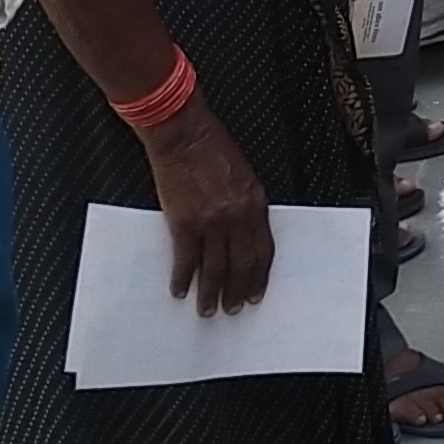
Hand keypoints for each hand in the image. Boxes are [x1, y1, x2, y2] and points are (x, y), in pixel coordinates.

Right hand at [147, 94, 273, 313]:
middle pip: (241, 265)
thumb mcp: (244, 175)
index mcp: (254, 204)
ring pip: (214, 268)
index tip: (255, 293)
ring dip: (211, 293)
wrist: (184, 133)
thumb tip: (245, 235)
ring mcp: (209, 222)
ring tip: (208, 310)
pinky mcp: (183, 222)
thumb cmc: (212, 148)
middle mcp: (236, 217)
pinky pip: (185, 259)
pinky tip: (180, 290)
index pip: (263, 250)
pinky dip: (182, 278)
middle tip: (233, 309)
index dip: (259, 276)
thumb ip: (247, 206)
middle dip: (237, 291)